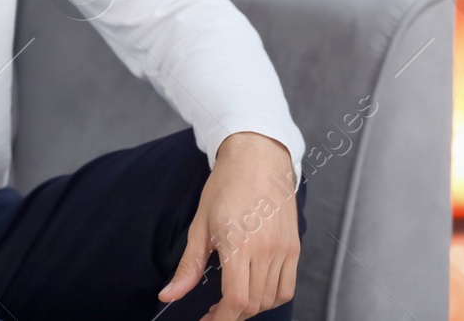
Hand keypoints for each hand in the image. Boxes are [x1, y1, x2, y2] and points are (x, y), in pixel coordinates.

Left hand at [158, 132, 298, 319]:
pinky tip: (255, 291)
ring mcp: (284, 250)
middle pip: (253, 304)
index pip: (236, 300)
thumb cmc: (225, 187)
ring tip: (232, 300)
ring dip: (251, 308)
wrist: (257, 158)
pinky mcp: (295, 248)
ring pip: (271, 299)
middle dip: (231, 314)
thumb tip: (168, 296)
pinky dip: (272, 297)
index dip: (221, 319)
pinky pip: (287, 287)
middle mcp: (266, 250)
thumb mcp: (200, 225)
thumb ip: (187, 266)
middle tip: (213, 311)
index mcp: (238, 243)